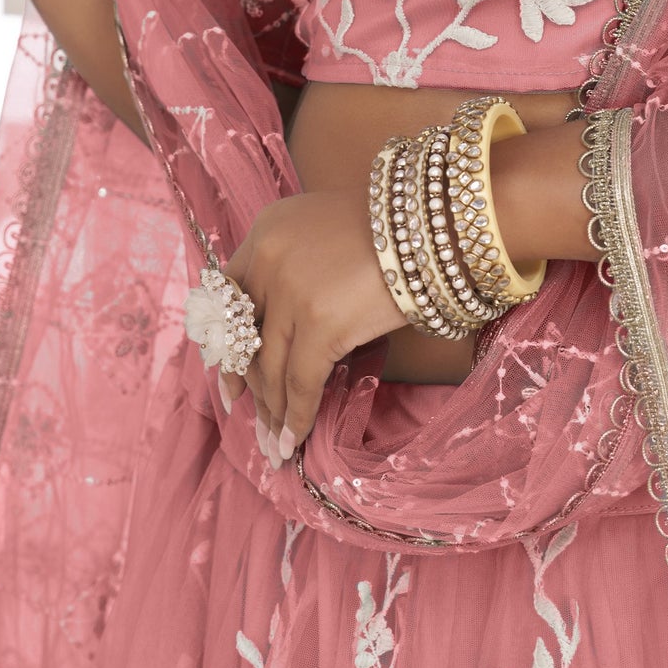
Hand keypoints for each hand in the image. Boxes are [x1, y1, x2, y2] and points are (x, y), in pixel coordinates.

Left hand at [217, 187, 408, 452]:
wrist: (439, 223)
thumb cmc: (398, 227)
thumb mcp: (329, 229)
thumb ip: (298, 265)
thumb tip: (284, 328)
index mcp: (266, 230)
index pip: (230, 299)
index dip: (228, 346)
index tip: (230, 381)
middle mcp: (269, 257)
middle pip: (247, 338)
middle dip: (250, 388)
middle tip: (254, 422)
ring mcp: (292, 290)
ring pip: (271, 367)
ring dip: (273, 412)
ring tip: (275, 444)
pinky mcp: (321, 322)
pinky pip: (301, 382)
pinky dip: (297, 417)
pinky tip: (295, 440)